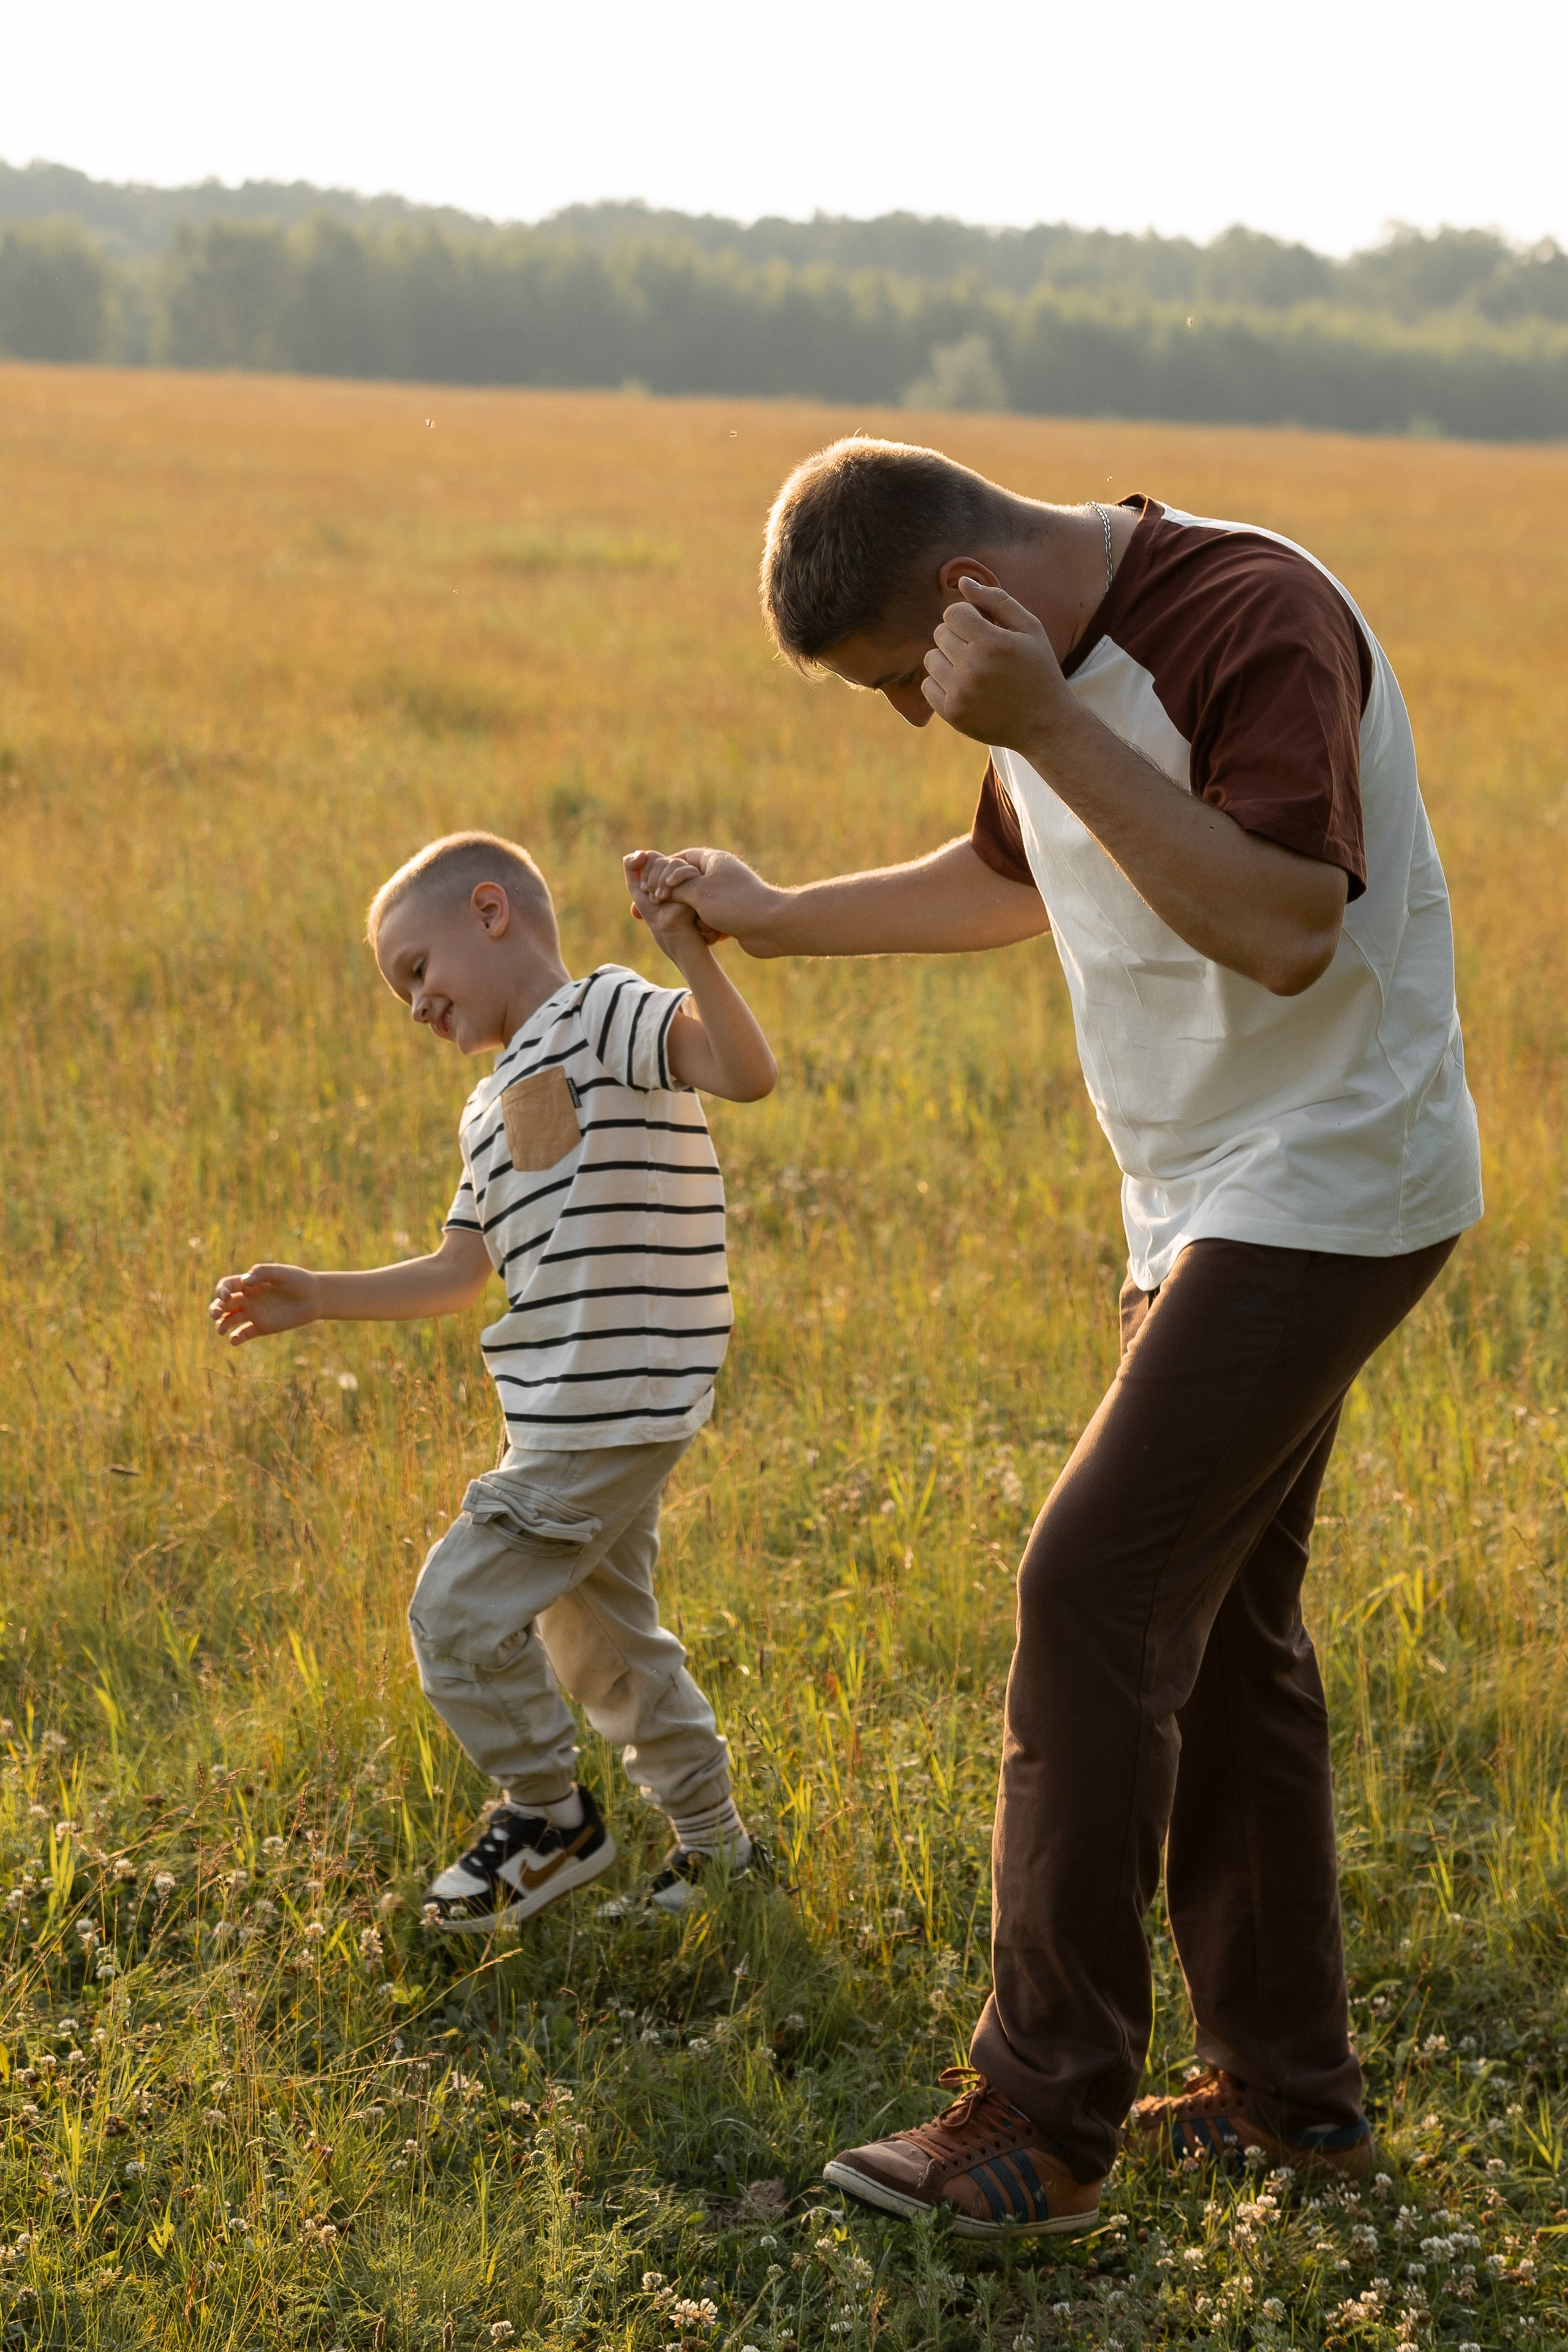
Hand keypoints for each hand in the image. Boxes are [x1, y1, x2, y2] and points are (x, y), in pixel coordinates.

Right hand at [209, 1263, 321, 1345]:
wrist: (315, 1297)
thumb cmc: (298, 1280)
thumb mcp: (281, 1273)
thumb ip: (262, 1273)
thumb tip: (244, 1281)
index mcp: (249, 1283)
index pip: (226, 1286)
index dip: (221, 1291)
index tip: (225, 1297)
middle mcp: (248, 1299)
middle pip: (223, 1304)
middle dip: (215, 1309)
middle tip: (215, 1314)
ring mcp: (254, 1313)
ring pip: (229, 1320)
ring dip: (221, 1325)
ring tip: (221, 1330)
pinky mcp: (261, 1327)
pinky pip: (244, 1334)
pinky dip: (236, 1338)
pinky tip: (234, 1339)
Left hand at [622, 853, 705, 956]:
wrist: (670, 931)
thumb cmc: (654, 914)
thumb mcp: (637, 888)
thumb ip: (631, 867)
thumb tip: (641, 851)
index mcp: (662, 871)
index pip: (650, 857)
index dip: (643, 871)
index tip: (643, 890)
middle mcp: (675, 871)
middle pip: (659, 859)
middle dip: (650, 878)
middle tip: (653, 898)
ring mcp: (687, 875)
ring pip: (671, 862)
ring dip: (660, 881)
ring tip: (660, 899)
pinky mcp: (699, 881)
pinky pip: (684, 869)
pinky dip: (672, 880)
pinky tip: (668, 894)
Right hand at [624, 846, 781, 950]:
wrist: (773, 926)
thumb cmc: (736, 903)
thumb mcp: (697, 892)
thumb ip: (674, 887)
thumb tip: (660, 886)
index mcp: (713, 860)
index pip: (679, 858)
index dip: (662, 872)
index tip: (650, 887)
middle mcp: (720, 875)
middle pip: (685, 884)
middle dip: (677, 900)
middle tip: (662, 909)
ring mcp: (726, 895)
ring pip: (695, 906)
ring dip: (694, 918)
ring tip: (700, 926)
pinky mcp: (731, 915)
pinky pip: (709, 920)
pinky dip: (708, 929)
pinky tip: (712, 937)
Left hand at [923, 577, 1075, 752]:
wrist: (1045, 723)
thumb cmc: (1038, 669)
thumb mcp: (1030, 629)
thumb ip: (997, 600)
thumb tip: (962, 582)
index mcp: (993, 643)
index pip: (953, 613)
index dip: (966, 615)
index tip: (981, 626)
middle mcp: (973, 668)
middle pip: (940, 634)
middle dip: (958, 636)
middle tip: (981, 650)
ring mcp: (960, 693)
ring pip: (931, 659)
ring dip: (948, 659)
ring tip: (972, 668)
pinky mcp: (952, 714)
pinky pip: (927, 685)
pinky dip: (942, 683)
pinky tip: (965, 687)